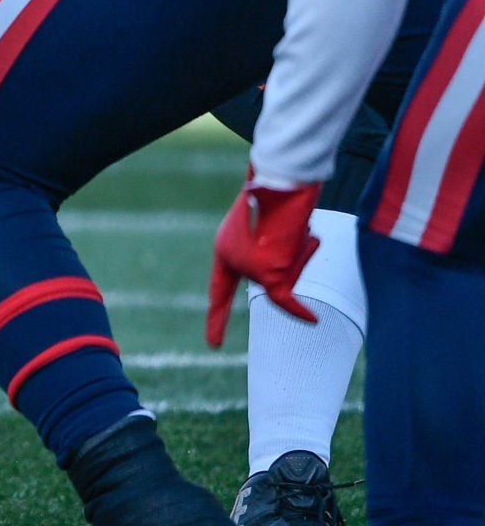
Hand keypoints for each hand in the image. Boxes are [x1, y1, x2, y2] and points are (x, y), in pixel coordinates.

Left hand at [206, 175, 321, 347]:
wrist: (279, 181)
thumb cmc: (277, 196)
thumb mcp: (266, 227)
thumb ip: (271, 257)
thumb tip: (283, 284)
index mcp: (224, 250)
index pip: (219, 289)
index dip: (216, 317)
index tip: (213, 344)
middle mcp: (231, 260)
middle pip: (274, 282)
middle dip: (293, 255)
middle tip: (287, 225)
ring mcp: (249, 269)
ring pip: (290, 277)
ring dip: (301, 252)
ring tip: (291, 226)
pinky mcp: (267, 271)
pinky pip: (284, 298)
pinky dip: (298, 310)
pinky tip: (313, 320)